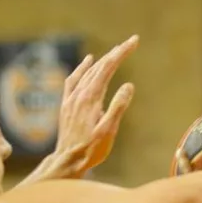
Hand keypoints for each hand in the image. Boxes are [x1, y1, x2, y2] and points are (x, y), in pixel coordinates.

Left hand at [54, 35, 138, 174]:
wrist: (67, 161)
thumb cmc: (91, 149)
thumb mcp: (109, 131)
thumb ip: (118, 107)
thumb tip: (128, 85)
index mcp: (91, 97)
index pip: (108, 67)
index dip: (121, 53)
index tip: (134, 41)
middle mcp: (80, 93)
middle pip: (99, 66)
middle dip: (116, 52)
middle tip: (131, 41)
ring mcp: (72, 98)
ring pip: (88, 71)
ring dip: (102, 59)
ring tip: (115, 51)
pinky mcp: (67, 104)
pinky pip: (74, 79)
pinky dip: (82, 68)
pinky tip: (88, 62)